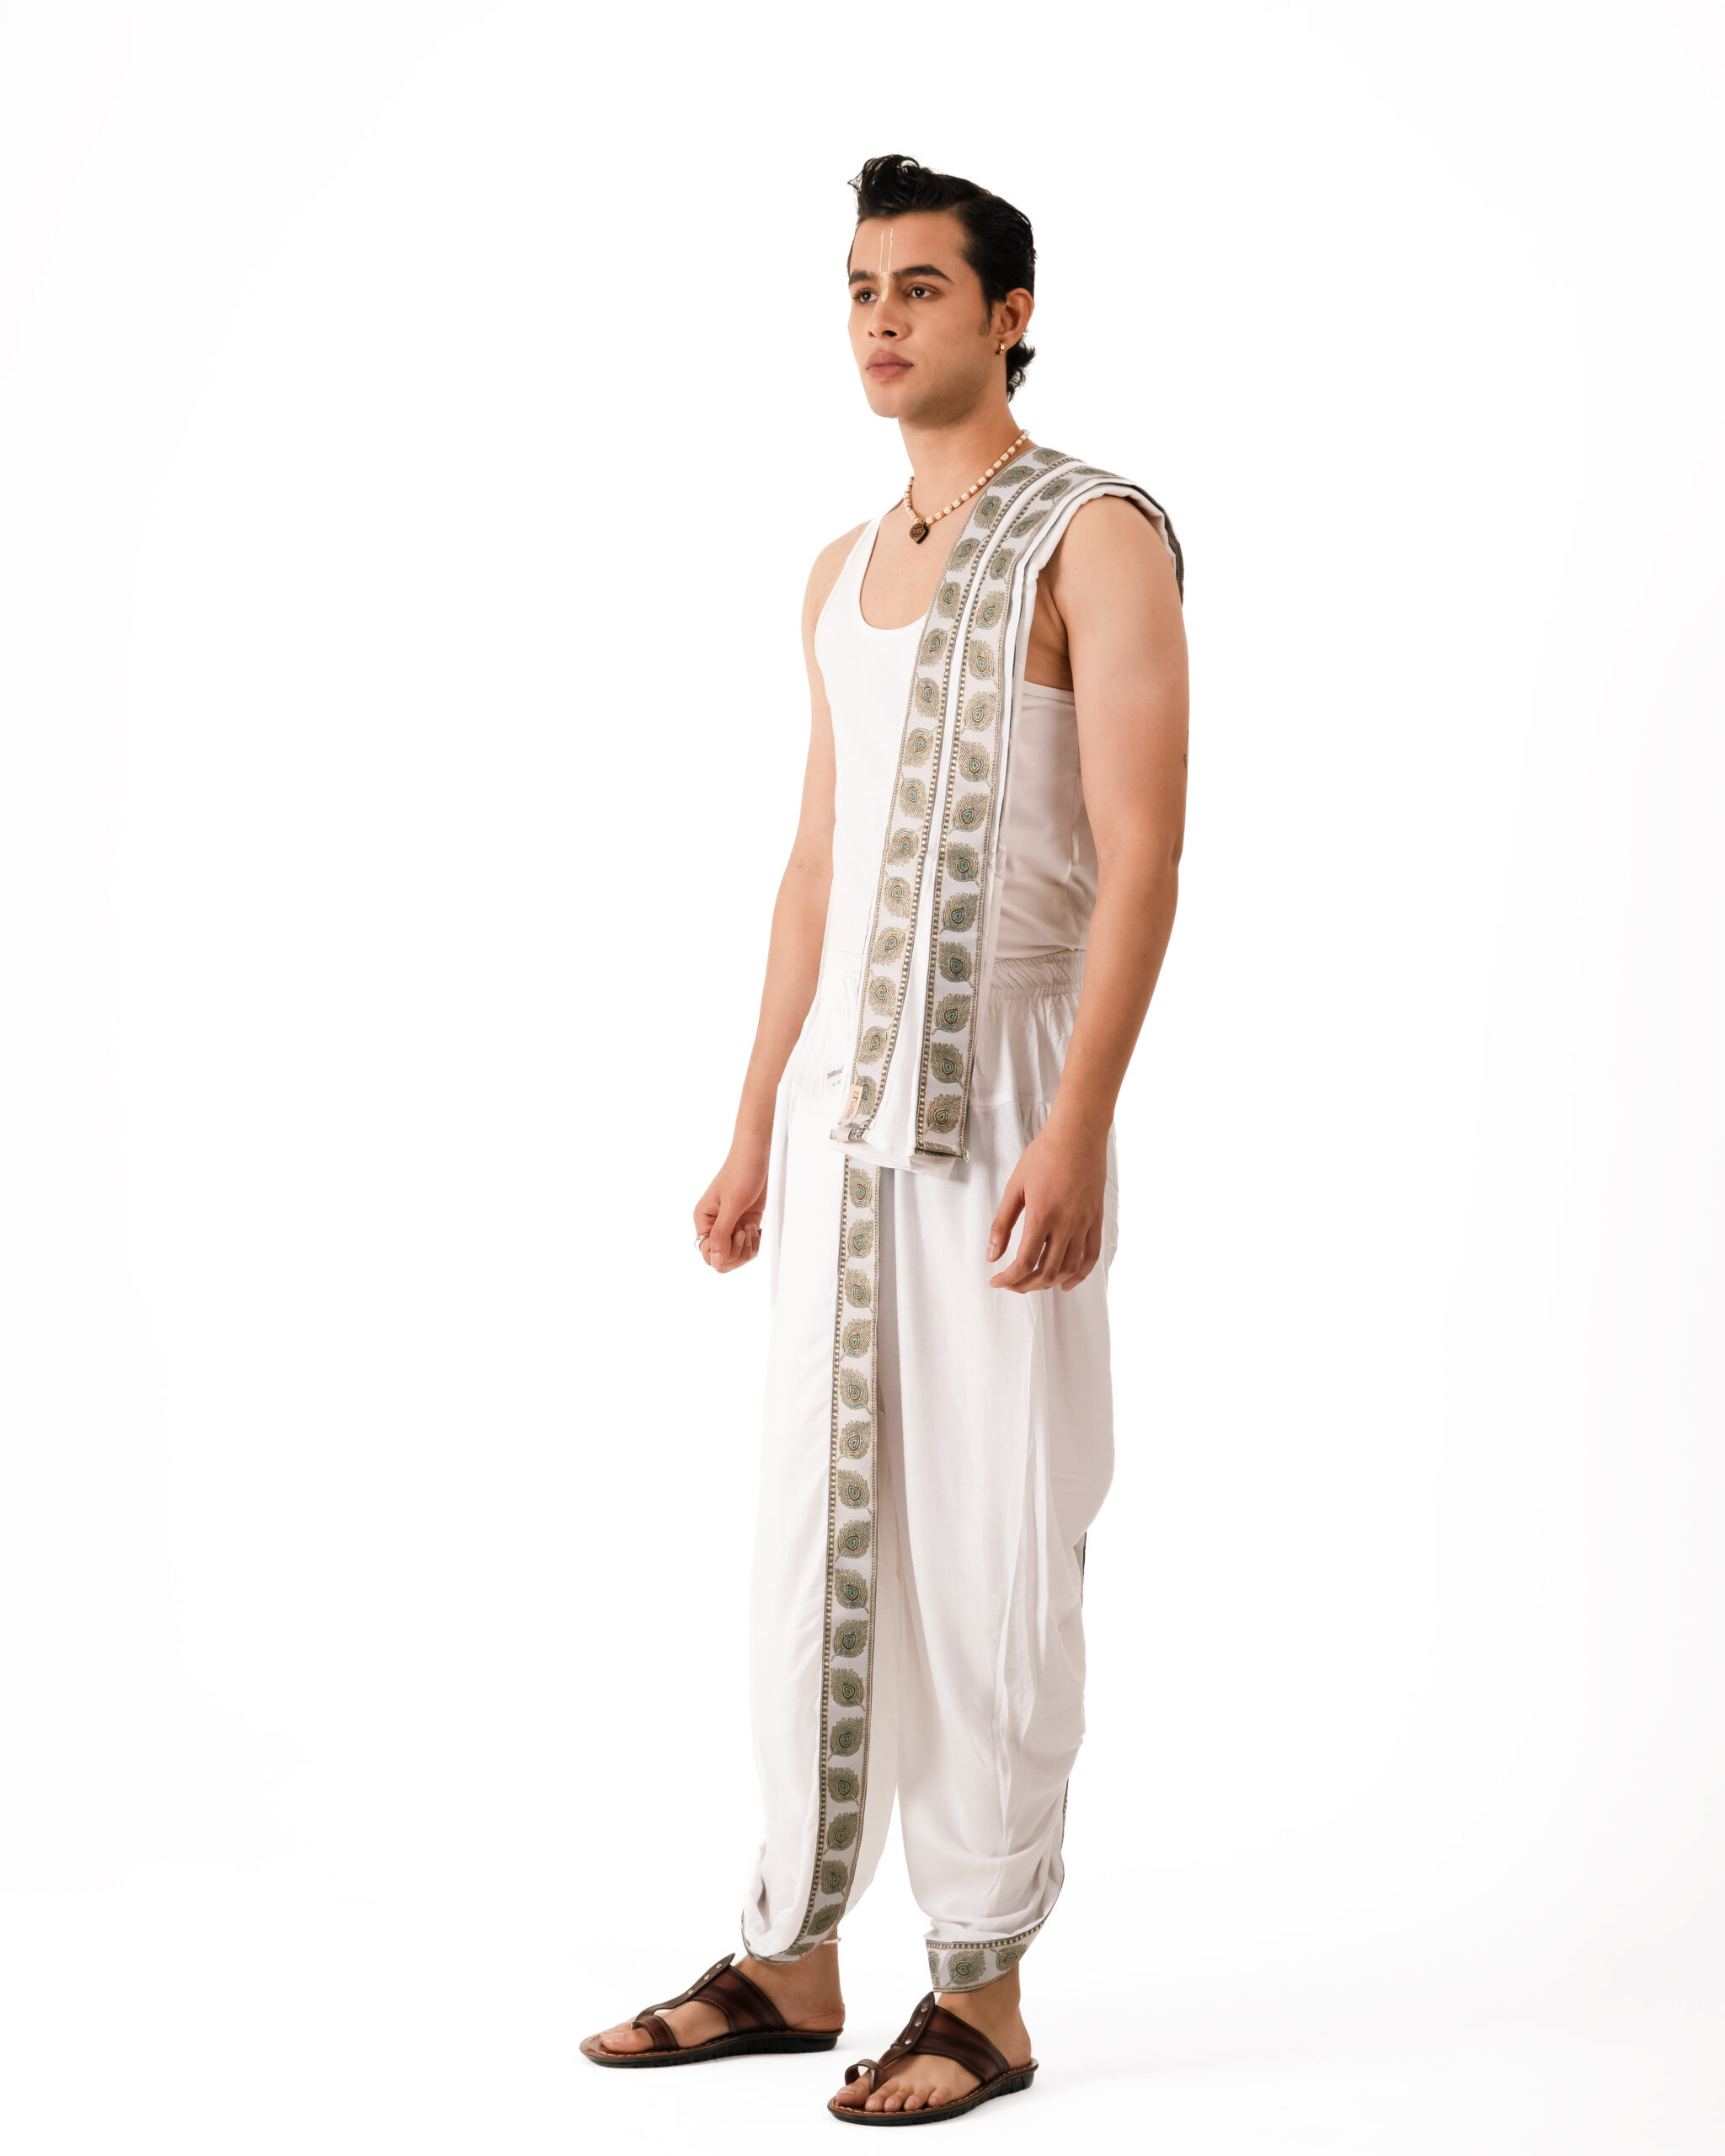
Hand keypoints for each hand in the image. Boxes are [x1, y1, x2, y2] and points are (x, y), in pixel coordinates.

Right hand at [694, 1138, 769, 1272]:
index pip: (707, 1253)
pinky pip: (747, 1245)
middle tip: (745, 1231)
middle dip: (737, 1252)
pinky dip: (755, 1242)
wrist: (756, 1154)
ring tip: (752, 1227)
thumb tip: (715, 1262)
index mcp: (703, 1219)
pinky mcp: (744, 1222)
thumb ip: (721, 1235)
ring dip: (748, 1247)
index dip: (723, 1254)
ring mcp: (730, 1225)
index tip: (737, 1234)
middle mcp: (714, 1224)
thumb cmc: (741, 1171)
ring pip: (736, 1254)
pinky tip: (758, 1228)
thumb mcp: (732, 1204)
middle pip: (722, 1258)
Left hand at [986, 1119, 1106, 1291]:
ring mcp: (1084, 1223)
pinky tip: (1066, 1282)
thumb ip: (1002, 1223)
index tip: (997, 1281)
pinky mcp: (1096, 1219)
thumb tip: (992, 1255)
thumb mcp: (1015, 1187)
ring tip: (1033, 1282)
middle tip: (1012, 1283)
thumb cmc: (1044, 1155)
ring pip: (1069, 1268)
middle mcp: (1066, 1223)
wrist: (1078, 1134)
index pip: (1025, 1262)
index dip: (1009, 1279)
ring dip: (1049, 1283)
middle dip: (1025, 1285)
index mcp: (1042, 1215)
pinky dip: (1079, 1275)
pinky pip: (1091, 1256)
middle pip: (1046, 1271)